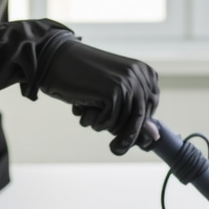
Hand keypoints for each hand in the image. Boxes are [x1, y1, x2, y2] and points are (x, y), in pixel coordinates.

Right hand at [40, 39, 158, 154]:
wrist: (54, 59)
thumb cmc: (82, 77)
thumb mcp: (113, 94)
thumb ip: (133, 114)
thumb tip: (154, 138)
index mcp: (145, 73)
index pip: (149, 110)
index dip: (137, 128)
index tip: (132, 142)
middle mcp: (140, 76)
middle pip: (139, 120)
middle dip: (125, 136)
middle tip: (115, 149)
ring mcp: (128, 83)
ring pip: (122, 124)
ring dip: (103, 125)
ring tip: (88, 109)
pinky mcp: (113, 92)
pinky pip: (107, 123)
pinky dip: (93, 121)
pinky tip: (82, 106)